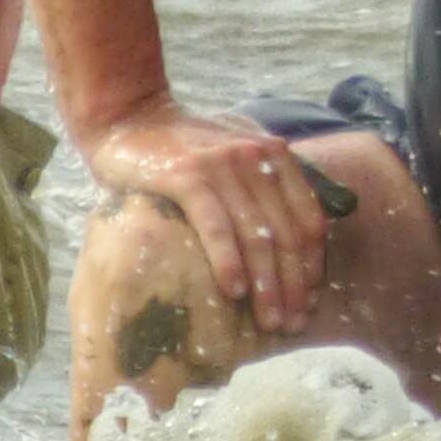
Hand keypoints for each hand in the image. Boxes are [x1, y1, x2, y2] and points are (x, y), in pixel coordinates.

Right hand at [84, 103, 330, 324]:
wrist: (127, 116)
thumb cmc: (183, 147)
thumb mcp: (237, 152)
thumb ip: (268, 181)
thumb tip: (301, 234)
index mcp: (275, 155)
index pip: (308, 219)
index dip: (313, 264)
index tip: (312, 301)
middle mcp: (256, 157)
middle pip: (287, 233)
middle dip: (294, 285)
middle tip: (294, 324)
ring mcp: (222, 165)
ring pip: (257, 235)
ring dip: (267, 284)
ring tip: (271, 320)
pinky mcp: (186, 175)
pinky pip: (215, 225)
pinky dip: (228, 260)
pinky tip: (234, 291)